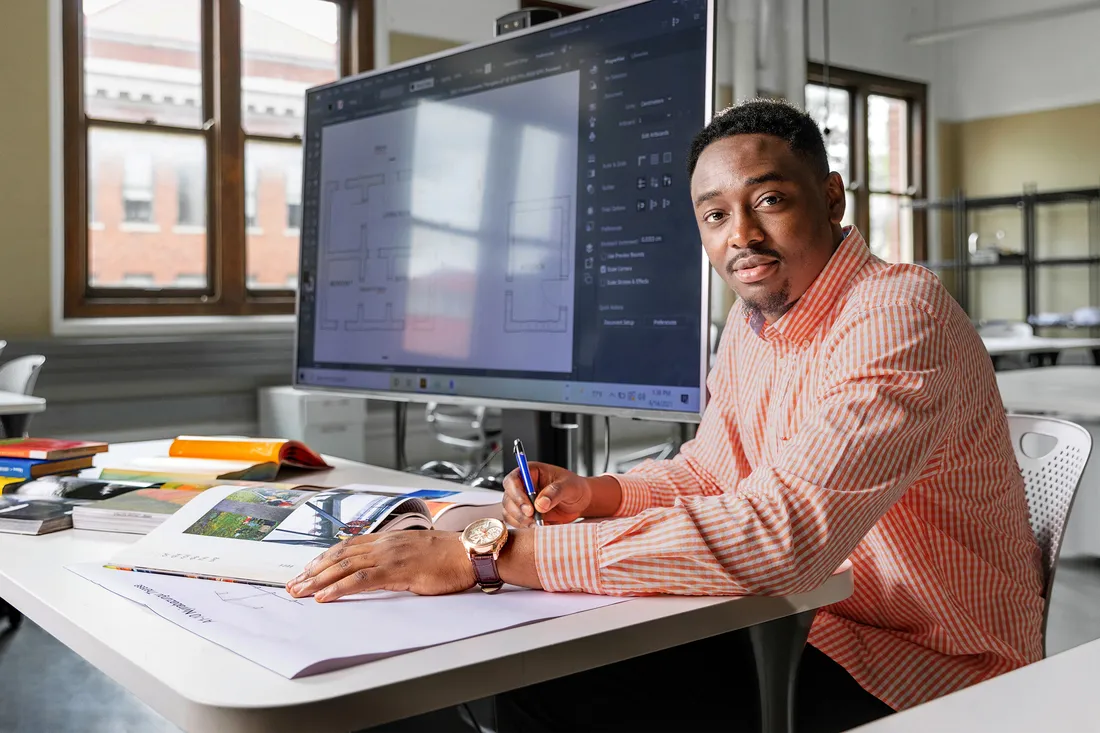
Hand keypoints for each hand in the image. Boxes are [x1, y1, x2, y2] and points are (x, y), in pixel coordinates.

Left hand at [285, 531, 475, 600]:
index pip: (347, 546)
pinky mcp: (396, 571)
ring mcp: (389, 556)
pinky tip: (325, 597)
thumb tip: (380, 571)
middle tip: (293, 584)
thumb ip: (395, 558)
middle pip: (339, 555)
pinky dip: (339, 588)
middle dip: (312, 571)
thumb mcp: (415, 552)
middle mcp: (384, 544)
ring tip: (300, 591)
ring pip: (344, 566)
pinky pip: (361, 580)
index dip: (323, 558)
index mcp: (388, 539)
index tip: (306, 570)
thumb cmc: (448, 556)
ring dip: (318, 580)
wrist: (469, 553)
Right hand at [502, 462, 594, 526]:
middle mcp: (523, 486)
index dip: (517, 494)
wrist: (580, 502)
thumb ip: (555, 492)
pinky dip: (526, 527)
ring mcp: (522, 501)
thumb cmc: (574, 487)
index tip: (529, 509)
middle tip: (534, 520)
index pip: (513, 480)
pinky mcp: (524, 514)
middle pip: (508, 498)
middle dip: (519, 512)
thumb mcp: (569, 486)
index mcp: (531, 472)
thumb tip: (540, 503)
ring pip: (509, 512)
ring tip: (540, 525)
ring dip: (522, 521)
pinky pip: (516, 522)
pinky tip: (541, 526)